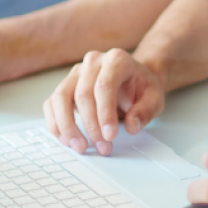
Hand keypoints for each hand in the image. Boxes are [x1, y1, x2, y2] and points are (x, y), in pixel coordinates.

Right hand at [43, 49, 164, 155]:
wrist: (134, 78)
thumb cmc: (142, 87)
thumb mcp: (155, 98)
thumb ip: (145, 111)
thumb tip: (131, 125)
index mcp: (116, 59)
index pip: (104, 85)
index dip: (105, 113)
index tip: (110, 136)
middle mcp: (93, 62)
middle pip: (82, 93)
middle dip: (90, 125)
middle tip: (102, 147)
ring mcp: (76, 73)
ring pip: (61, 97)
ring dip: (67, 126)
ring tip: (80, 147)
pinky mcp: (66, 85)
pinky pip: (52, 103)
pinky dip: (55, 123)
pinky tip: (66, 139)